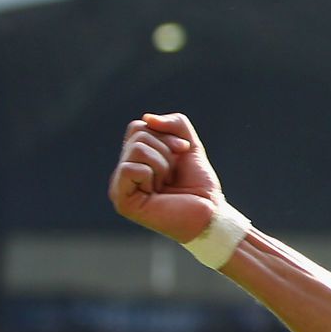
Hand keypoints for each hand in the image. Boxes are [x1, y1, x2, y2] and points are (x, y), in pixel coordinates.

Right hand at [108, 112, 224, 242]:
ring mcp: (120, 186)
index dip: (165, 134)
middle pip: (138, 134)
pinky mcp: (122, 200)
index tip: (183, 151)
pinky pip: (130, 168)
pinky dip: (152, 174)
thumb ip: (175, 124)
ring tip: (167, 184)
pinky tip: (158, 192)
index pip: (138, 127)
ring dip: (163, 164)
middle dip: (166, 149)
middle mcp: (123, 172)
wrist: (211, 213)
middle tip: (174, 174)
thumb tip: (147, 118)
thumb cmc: (199, 186)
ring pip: (137, 149)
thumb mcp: (190, 146)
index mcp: (136, 160)